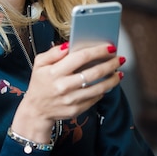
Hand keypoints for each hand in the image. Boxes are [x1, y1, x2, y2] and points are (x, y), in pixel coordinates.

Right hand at [10, 42, 124, 142]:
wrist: (36, 111)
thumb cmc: (40, 83)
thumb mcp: (39, 64)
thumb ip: (53, 52)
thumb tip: (69, 44)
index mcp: (54, 72)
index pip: (81, 57)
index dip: (98, 51)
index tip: (110, 47)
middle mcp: (63, 86)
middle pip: (93, 73)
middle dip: (110, 64)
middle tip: (120, 58)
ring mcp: (71, 100)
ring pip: (99, 88)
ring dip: (112, 79)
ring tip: (119, 72)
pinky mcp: (76, 110)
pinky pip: (95, 98)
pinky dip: (104, 90)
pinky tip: (108, 84)